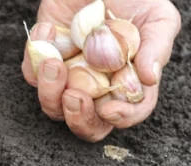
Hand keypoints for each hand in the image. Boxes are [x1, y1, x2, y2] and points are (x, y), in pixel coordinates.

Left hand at [21, 0, 180, 141]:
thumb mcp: (158, 17)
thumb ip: (158, 46)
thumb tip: (149, 78)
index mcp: (129, 83)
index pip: (129, 113)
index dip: (122, 118)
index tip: (110, 109)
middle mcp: (98, 87)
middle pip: (86, 124)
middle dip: (79, 119)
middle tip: (75, 97)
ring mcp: (69, 77)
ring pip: (53, 106)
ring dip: (50, 91)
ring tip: (54, 63)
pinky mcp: (44, 62)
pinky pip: (32, 73)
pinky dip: (36, 54)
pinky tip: (49, 28)